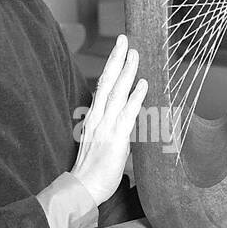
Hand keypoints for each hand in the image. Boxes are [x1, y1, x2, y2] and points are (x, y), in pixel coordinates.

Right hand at [71, 35, 147, 204]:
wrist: (83, 188)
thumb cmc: (92, 170)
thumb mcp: (99, 143)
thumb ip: (110, 128)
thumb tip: (125, 120)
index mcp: (93, 118)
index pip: (102, 87)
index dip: (110, 68)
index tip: (118, 51)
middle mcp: (97, 118)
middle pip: (106, 82)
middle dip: (116, 59)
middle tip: (124, 39)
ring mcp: (105, 127)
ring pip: (116, 92)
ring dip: (126, 71)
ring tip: (134, 53)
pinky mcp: (115, 138)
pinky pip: (126, 113)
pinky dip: (135, 97)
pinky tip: (142, 83)